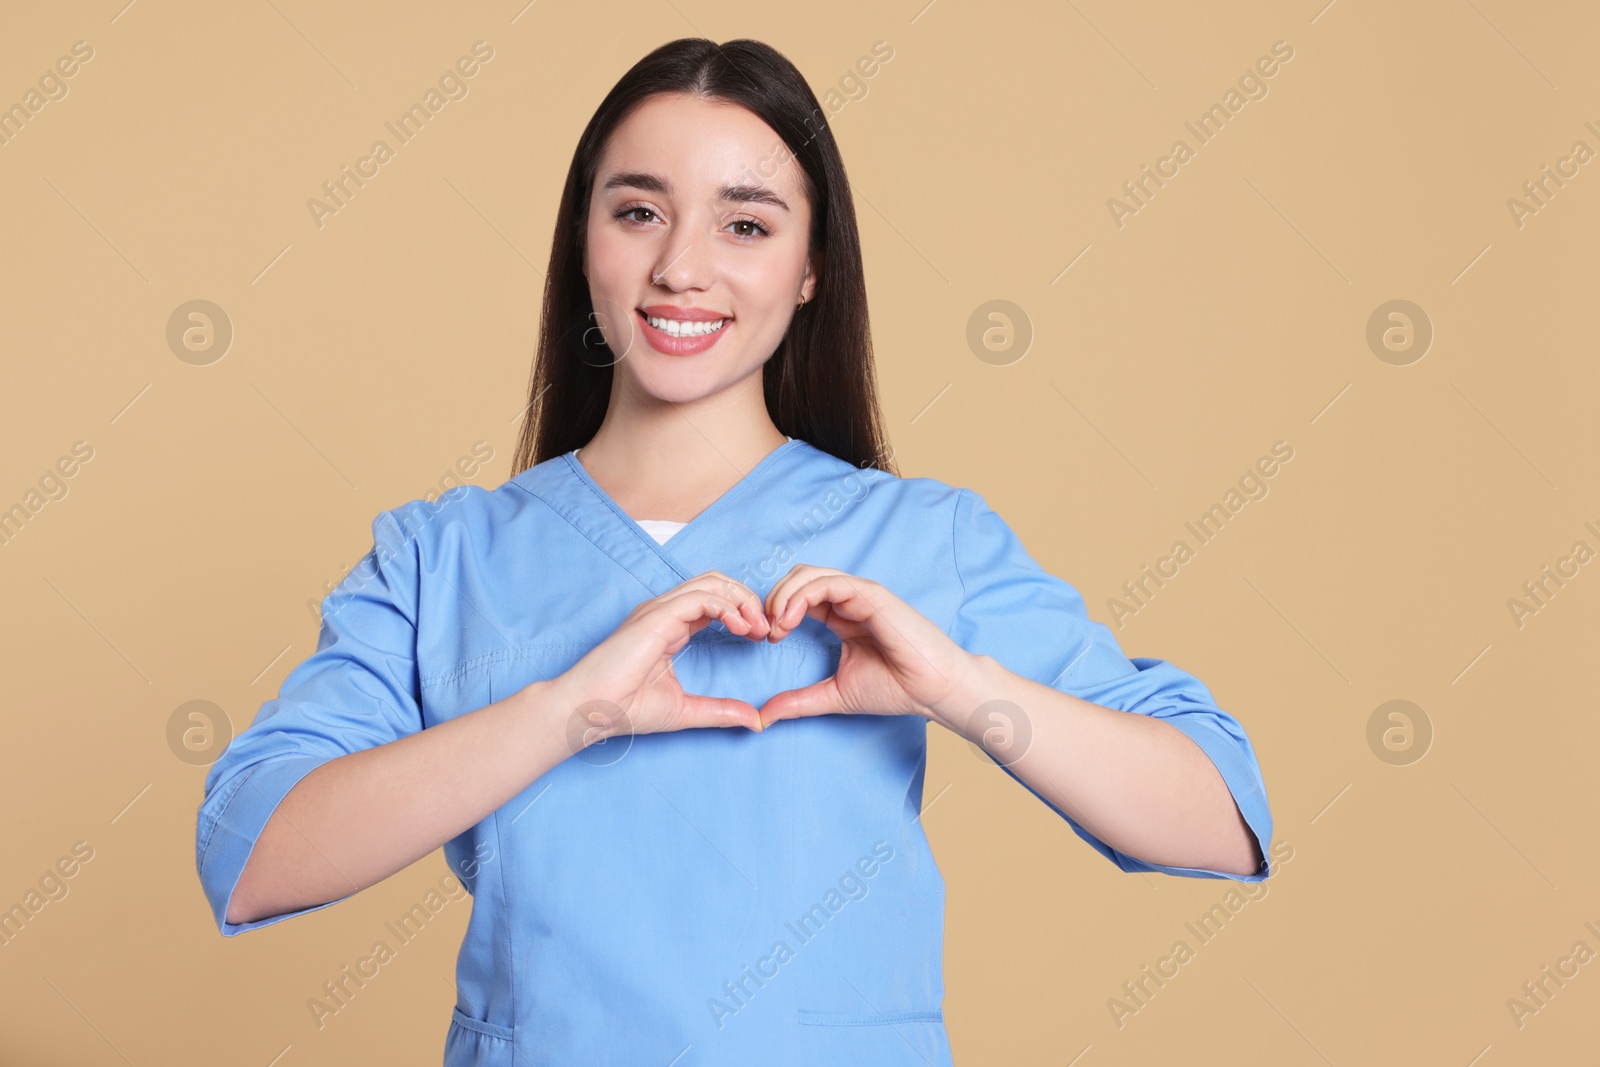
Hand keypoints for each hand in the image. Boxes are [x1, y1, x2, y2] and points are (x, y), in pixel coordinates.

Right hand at [548, 571, 772, 747]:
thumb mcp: (685, 710)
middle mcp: (665, 612)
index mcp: (671, 627)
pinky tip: (739, 628)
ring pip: (712, 583)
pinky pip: (700, 597)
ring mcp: (659, 611)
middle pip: (717, 583)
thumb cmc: (624, 709)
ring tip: (756, 627)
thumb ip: (720, 711)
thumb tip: (755, 721)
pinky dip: (726, 607)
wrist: (589, 712)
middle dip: (747, 599)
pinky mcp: (656, 617)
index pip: (714, 601)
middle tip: (765, 628)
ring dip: (742, 600)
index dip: (743, 613)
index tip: (761, 637)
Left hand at [757, 564, 981, 729]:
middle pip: (797, 578)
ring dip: (783, 595)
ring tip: (776, 626)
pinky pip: (827, 582)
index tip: (766, 640)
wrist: (934, 691)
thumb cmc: (895, 689)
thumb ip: (798, 701)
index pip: (797, 597)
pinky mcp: (870, 594)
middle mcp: (848, 600)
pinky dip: (801, 596)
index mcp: (840, 617)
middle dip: (773, 599)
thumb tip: (762, 717)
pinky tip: (790, 620)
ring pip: (808, 574)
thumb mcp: (834, 695)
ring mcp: (859, 594)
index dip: (774, 612)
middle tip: (766, 631)